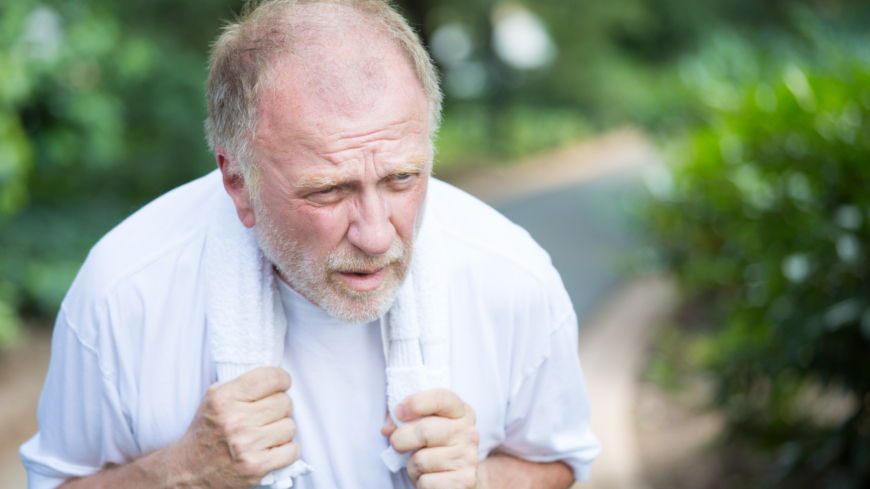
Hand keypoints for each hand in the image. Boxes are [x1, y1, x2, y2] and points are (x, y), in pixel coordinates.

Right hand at [170, 367, 299, 488]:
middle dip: (281, 408)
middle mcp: (235, 420)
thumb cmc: (206, 432)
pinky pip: (293, 451)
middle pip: (285, 402)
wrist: (189, 471)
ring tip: (268, 434)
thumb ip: (238, 384)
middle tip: (269, 415)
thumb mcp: (212, 399)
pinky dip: (288, 451)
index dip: (282, 379)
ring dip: (283, 431)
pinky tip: (274, 449)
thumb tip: (271, 376)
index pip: (271, 378)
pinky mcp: (256, 467)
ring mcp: (246, 445)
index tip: (282, 384)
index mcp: (224, 399)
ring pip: (290, 427)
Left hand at [381, 388, 479, 488]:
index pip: (442, 399)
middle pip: (424, 431)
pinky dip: (420, 483)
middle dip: (400, 439)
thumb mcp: (424, 426)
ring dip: (411, 466)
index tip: (399, 413)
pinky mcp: (465, 481)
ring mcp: (469, 458)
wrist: (459, 480)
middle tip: (398, 444)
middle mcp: (469, 433)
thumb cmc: (435, 448)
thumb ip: (403, 419)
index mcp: (462, 412)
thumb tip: (387, 429)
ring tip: (421, 466)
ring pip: (421, 460)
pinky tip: (430, 479)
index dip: (416, 403)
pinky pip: (426, 482)